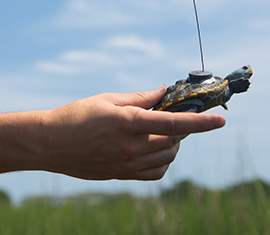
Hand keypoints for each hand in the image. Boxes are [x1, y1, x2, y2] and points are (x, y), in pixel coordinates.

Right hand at [42, 87, 224, 180]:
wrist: (50, 144)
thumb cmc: (76, 116)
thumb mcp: (108, 99)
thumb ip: (140, 97)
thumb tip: (165, 92)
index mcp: (127, 123)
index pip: (173, 124)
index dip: (200, 123)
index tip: (220, 121)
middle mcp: (130, 148)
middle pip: (174, 140)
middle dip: (182, 127)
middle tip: (173, 113)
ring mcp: (126, 165)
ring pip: (167, 157)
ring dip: (173, 143)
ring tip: (161, 130)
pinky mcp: (122, 176)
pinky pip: (155, 173)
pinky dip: (163, 161)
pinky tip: (154, 148)